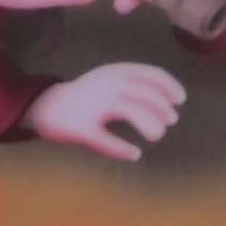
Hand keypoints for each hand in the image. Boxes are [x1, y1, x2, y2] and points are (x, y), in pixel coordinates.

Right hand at [24, 65, 186, 161]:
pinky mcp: (80, 128)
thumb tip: (169, 100)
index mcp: (116, 71)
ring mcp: (92, 106)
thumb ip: (136, 85)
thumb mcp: (111, 79)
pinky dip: (122, 149)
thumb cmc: (87, 95)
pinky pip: (106, 140)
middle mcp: (106, 85)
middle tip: (170, 121)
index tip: (180, 100)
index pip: (152, 74)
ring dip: (149, 125)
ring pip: (131, 112)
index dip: (170, 86)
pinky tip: (135, 154)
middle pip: (145, 94)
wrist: (45, 105)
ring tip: (157, 136)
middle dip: (162, 109)